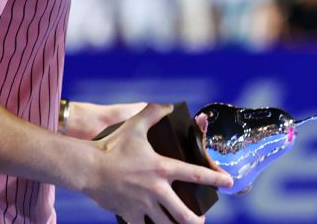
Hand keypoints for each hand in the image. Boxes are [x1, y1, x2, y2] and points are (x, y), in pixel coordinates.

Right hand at [85, 103, 232, 223]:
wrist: (87, 168)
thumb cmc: (112, 146)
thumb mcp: (135, 124)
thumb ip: (154, 112)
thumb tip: (170, 104)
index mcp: (162, 168)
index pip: (195, 174)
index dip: (215, 178)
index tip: (229, 182)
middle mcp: (156, 189)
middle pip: (183, 213)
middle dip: (196, 221)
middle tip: (203, 221)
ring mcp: (143, 204)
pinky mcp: (129, 214)